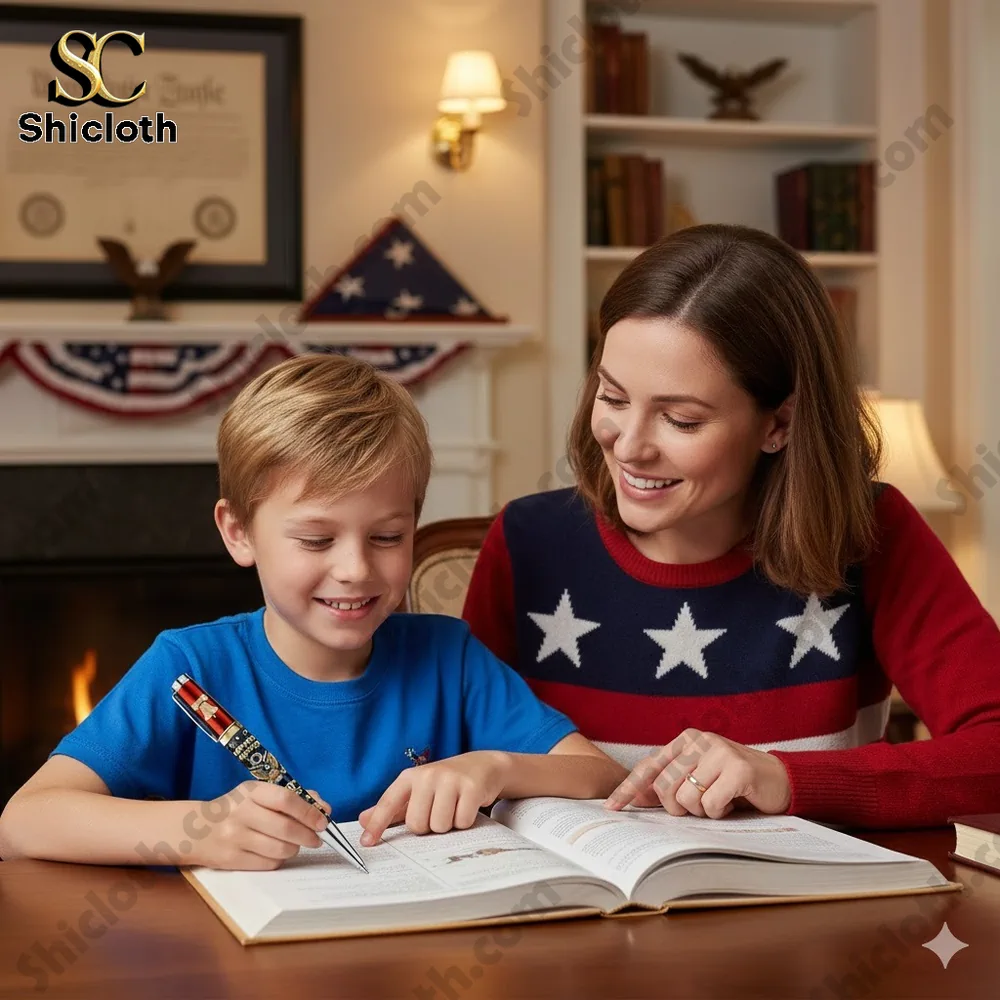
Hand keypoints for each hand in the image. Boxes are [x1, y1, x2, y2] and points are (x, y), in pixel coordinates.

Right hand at [191, 781, 331, 869]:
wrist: (196, 829)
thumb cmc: (238, 808)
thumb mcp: (260, 794)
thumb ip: (294, 797)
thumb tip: (324, 809)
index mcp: (250, 791)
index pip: (286, 800)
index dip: (309, 812)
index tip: (323, 821)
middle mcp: (240, 813)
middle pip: (285, 828)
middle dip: (308, 836)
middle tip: (316, 838)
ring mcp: (234, 837)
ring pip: (279, 849)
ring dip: (294, 848)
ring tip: (294, 844)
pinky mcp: (230, 859)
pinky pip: (267, 864)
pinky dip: (278, 860)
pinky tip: (275, 852)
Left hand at [358, 752, 509, 846]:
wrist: (483, 766)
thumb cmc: (445, 783)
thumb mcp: (418, 790)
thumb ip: (393, 807)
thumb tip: (363, 820)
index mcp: (410, 777)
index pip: (389, 802)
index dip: (377, 824)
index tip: (367, 842)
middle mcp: (428, 775)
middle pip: (417, 824)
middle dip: (428, 826)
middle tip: (437, 812)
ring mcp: (451, 780)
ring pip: (439, 826)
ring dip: (448, 826)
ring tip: (453, 808)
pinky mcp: (472, 788)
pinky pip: (462, 822)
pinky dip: (465, 822)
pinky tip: (467, 807)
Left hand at [604, 728, 791, 819]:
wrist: (779, 779)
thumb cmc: (734, 782)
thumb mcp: (699, 777)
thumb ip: (671, 782)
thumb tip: (636, 798)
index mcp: (685, 740)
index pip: (649, 766)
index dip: (628, 788)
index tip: (611, 808)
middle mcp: (699, 741)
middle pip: (664, 787)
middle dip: (677, 808)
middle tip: (699, 807)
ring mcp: (719, 752)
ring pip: (686, 799)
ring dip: (702, 811)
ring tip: (719, 800)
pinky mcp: (738, 769)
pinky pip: (710, 805)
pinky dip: (720, 812)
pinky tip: (733, 801)